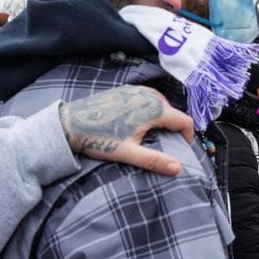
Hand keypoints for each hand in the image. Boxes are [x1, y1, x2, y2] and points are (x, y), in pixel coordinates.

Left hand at [59, 86, 193, 175]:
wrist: (70, 123)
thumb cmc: (99, 139)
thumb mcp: (128, 153)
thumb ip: (155, 160)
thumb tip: (177, 168)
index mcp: (154, 109)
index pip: (184, 121)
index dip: (188, 136)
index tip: (183, 148)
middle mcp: (148, 95)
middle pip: (173, 111)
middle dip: (174, 127)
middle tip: (167, 144)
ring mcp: (135, 90)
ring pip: (160, 103)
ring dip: (162, 117)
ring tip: (154, 134)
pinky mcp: (124, 90)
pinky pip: (147, 97)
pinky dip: (150, 109)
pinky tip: (139, 122)